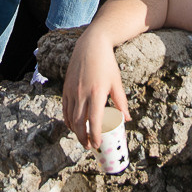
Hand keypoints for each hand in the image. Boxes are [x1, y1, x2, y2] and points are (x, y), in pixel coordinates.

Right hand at [62, 29, 129, 148]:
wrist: (91, 45)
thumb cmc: (107, 63)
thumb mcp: (116, 82)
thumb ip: (121, 101)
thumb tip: (126, 118)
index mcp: (97, 92)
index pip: (94, 120)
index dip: (95, 135)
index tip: (97, 144)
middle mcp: (82, 93)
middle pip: (79, 123)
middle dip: (83, 137)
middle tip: (89, 146)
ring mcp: (72, 91)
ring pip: (70, 117)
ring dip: (75, 131)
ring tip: (82, 138)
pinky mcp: (66, 88)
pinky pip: (65, 108)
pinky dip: (68, 120)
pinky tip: (73, 125)